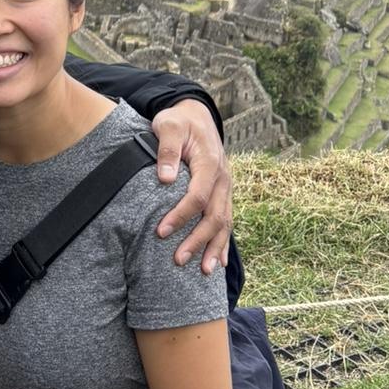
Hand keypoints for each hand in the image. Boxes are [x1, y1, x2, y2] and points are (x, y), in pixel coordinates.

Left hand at [151, 98, 232, 274]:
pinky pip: (227, 221)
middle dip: (198, 241)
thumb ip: (167, 149)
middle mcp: (222, 178)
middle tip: (178, 260)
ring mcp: (225, 188)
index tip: (160, 232)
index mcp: (209, 162)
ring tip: (205, 272)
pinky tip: (220, 262)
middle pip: (214, 216)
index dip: (180, 216)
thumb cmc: (178, 121)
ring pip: (225, 222)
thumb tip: (165, 179)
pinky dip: (224, 243)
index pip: (197, 196)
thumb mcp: (168, 125)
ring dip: (214, 248)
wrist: (196, 115)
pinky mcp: (223, 193)